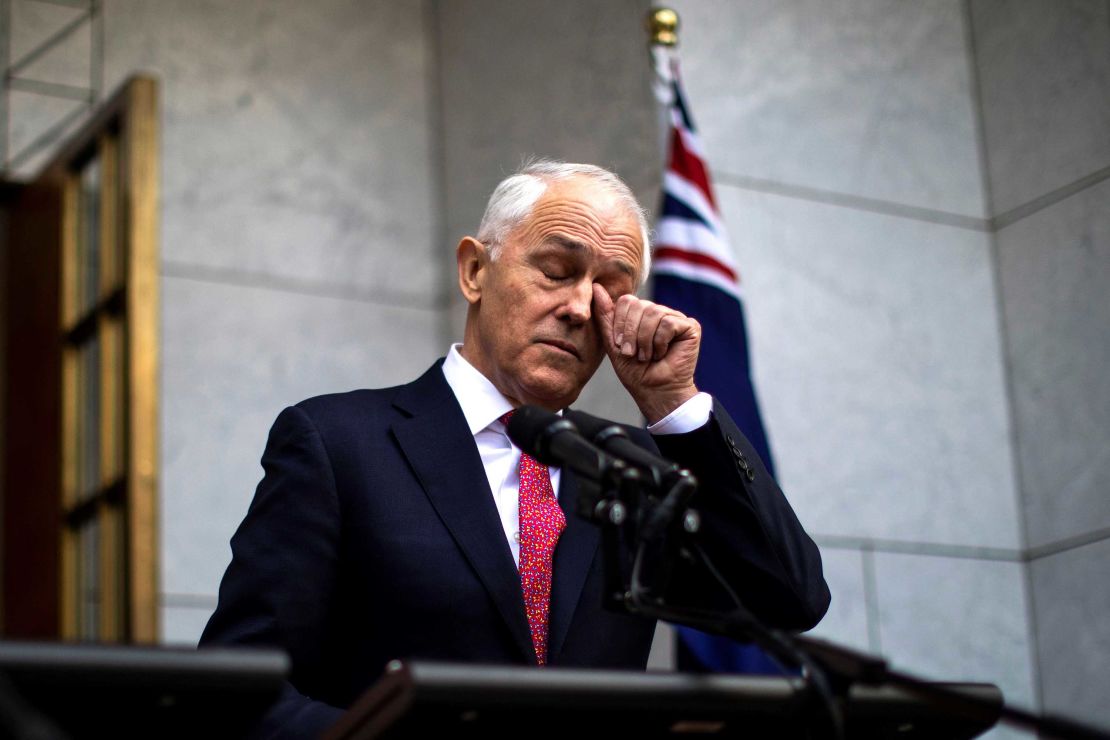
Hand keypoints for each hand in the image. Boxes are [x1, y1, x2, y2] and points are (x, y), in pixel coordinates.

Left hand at [592, 284, 700, 423]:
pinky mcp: (690, 326)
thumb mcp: (614, 343)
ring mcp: (675, 318)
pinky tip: (663, 353)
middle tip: (634, 354)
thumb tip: (597, 287)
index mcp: (641, 314)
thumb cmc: (635, 372)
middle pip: (640, 305)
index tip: (621, 346)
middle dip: (631, 333)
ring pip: (654, 313)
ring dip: (645, 340)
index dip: (620, 324)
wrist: (655, 392)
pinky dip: (660, 342)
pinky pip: (669, 323)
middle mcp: (659, 312)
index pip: (626, 300)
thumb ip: (606, 316)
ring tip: (647, 356)